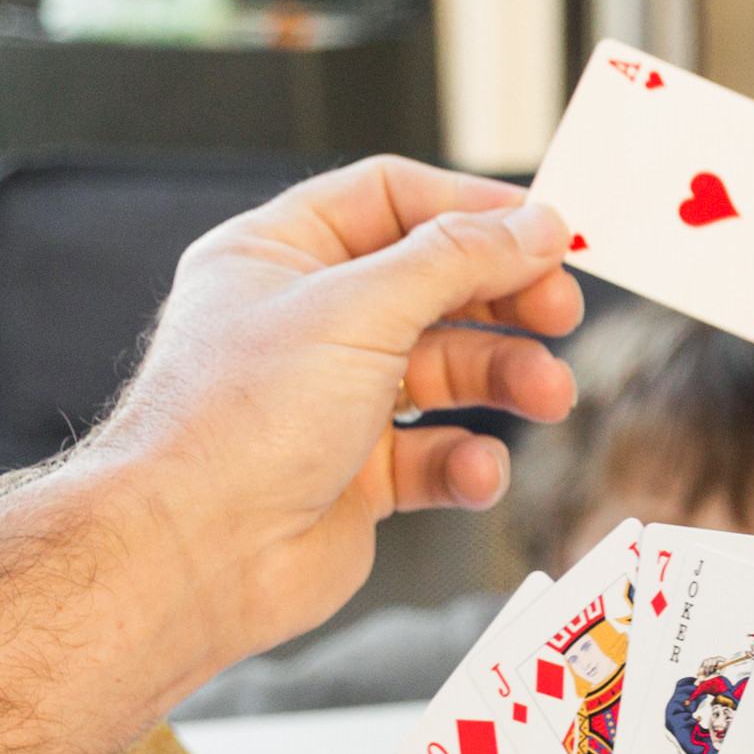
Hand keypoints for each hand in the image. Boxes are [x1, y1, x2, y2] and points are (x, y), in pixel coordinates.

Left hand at [84, 156, 582, 675]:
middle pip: (434, 286)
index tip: (545, 230)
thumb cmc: (237, 423)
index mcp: (280, 255)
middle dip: (504, 299)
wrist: (193, 555)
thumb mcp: (359, 309)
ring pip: (445, 372)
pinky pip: (435, 455)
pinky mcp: (356, 476)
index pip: (391, 199)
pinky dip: (467, 462)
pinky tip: (476, 471)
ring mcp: (332, 401)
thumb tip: (536, 223)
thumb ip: (458, 259)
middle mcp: (306, 322)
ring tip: (547, 394)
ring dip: (505, 380)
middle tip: (561, 311)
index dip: (473, 209)